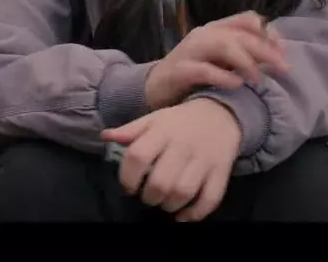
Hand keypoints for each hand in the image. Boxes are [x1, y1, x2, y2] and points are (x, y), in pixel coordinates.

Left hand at [102, 98, 241, 220]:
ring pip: (183, 192)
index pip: (137, 156)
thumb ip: (131, 130)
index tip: (128, 187)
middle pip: (160, 181)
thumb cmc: (180, 121)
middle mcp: (182, 146)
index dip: (127, 177)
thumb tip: (106, 136)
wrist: (221, 113)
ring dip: (169, 205)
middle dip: (149, 197)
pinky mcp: (221, 172)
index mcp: (162, 131)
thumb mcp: (154, 119)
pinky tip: (183, 215)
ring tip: (163, 202)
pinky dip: (195, 213)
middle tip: (148, 196)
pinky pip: (210, 199)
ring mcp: (204, 160)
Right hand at [144, 10, 287, 109]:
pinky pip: (204, 69)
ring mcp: (190, 50)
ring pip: (222, 45)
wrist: (155, 88)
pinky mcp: (179, 70)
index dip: (268, 33)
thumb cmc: (193, 74)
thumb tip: (276, 56)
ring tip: (259, 78)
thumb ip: (244, 54)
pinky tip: (237, 85)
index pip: (247, 19)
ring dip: (245, 61)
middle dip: (264, 49)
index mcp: (215, 28)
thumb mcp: (221, 60)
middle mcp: (204, 34)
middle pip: (239, 34)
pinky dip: (223, 76)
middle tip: (283, 68)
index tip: (284, 51)